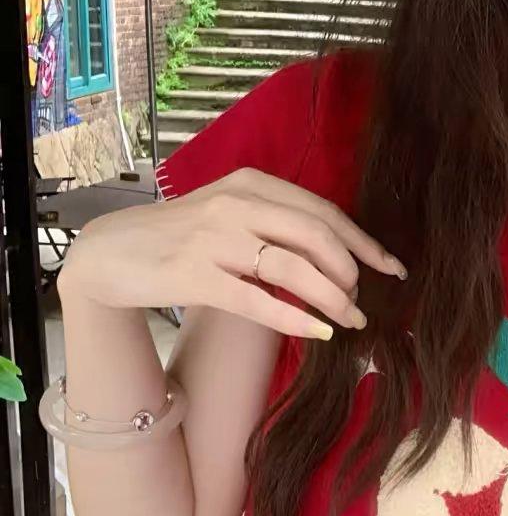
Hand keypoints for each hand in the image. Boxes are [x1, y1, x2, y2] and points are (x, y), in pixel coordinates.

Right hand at [58, 167, 405, 339]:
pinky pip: (257, 299)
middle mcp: (238, 203)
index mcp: (253, 183)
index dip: (363, 242)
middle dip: (351, 272)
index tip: (391, 267)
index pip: (324, 211)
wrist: (109, 252)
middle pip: (317, 235)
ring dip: (331, 298)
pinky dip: (295, 317)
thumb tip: (335, 255)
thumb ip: (275, 222)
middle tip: (363, 301)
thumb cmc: (179, 235)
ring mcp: (215, 237)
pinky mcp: (194, 274)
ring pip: (293, 267)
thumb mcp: (230, 212)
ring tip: (350, 320)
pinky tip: (318, 332)